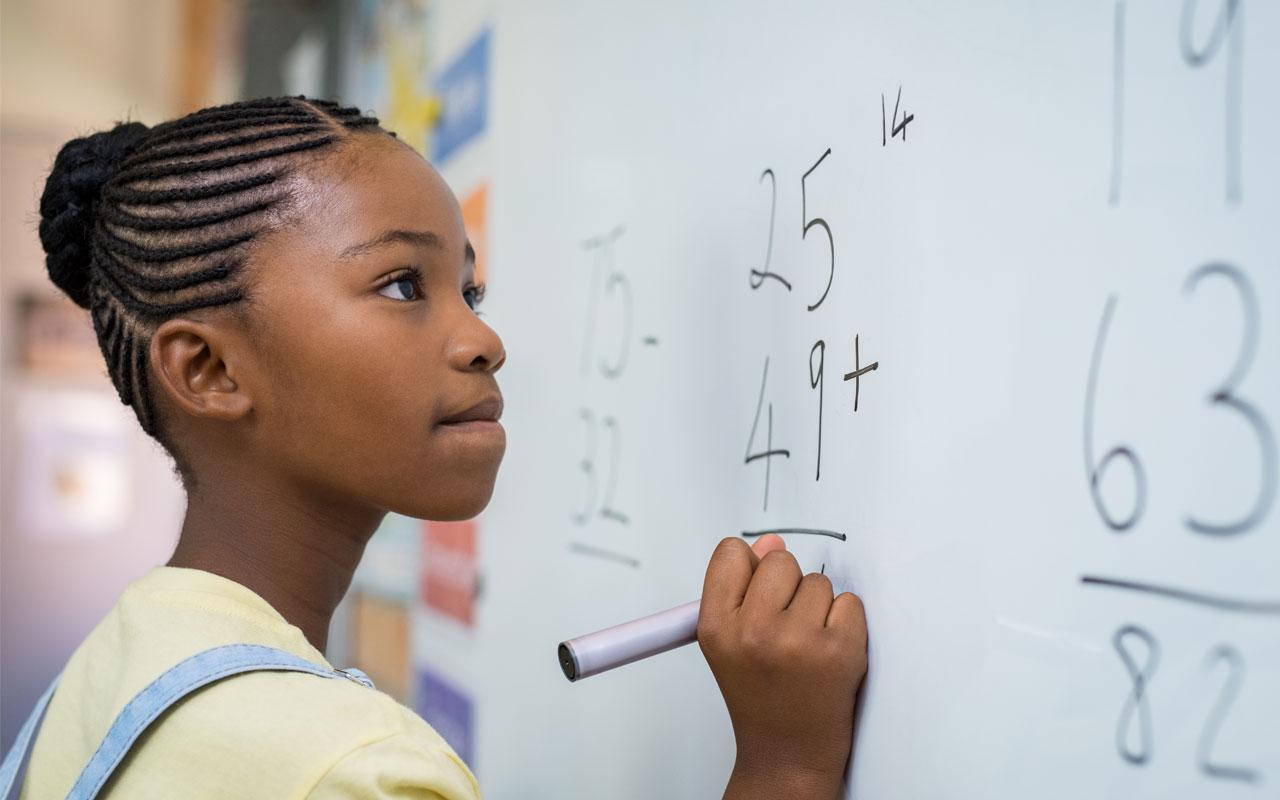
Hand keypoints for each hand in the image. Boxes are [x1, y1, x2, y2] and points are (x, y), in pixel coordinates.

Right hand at [697, 535, 866, 798]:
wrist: (788, 753)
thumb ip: (742, 588)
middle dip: (788, 586)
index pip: (732, 553)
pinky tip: (829, 652)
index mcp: (716, 627)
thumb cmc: (760, 696)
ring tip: (806, 646)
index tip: (758, 591)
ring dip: (819, 607)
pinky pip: (850, 603)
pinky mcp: (839, 651)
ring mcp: (798, 641)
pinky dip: (846, 623)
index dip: (750, 567)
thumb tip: (771, 543)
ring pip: (818, 582)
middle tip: (785, 627)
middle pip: (780, 560)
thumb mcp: (730, 642)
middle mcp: (753, 631)